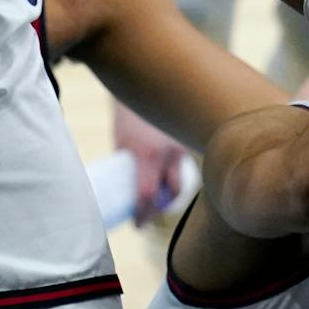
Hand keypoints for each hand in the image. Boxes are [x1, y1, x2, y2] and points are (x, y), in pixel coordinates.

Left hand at [114, 102, 186, 224]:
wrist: (146, 84)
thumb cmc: (127, 115)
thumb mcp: (121, 142)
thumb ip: (129, 163)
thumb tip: (130, 187)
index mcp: (146, 153)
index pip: (147, 194)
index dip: (142, 214)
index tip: (137, 225)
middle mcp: (168, 152)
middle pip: (171, 192)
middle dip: (160, 208)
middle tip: (148, 215)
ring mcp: (181, 145)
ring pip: (180, 180)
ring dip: (169, 193)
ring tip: (157, 198)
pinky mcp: (187, 139)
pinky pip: (183, 165)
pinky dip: (175, 174)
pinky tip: (168, 177)